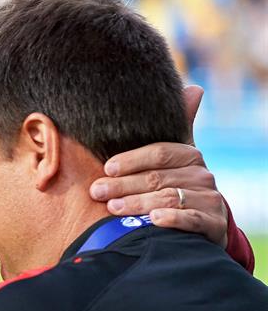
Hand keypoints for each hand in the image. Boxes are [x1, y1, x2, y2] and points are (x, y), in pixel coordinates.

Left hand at [89, 86, 227, 246]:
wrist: (202, 221)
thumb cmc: (175, 184)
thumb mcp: (171, 157)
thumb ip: (175, 126)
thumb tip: (195, 88)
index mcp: (188, 155)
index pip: (159, 153)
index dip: (131, 159)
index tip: (106, 167)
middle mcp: (202, 174)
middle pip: (157, 177)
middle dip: (123, 185)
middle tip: (97, 191)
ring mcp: (209, 199)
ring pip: (168, 198)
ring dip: (138, 203)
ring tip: (113, 207)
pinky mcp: (213, 223)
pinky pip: (191, 220)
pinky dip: (172, 219)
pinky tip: (153, 220)